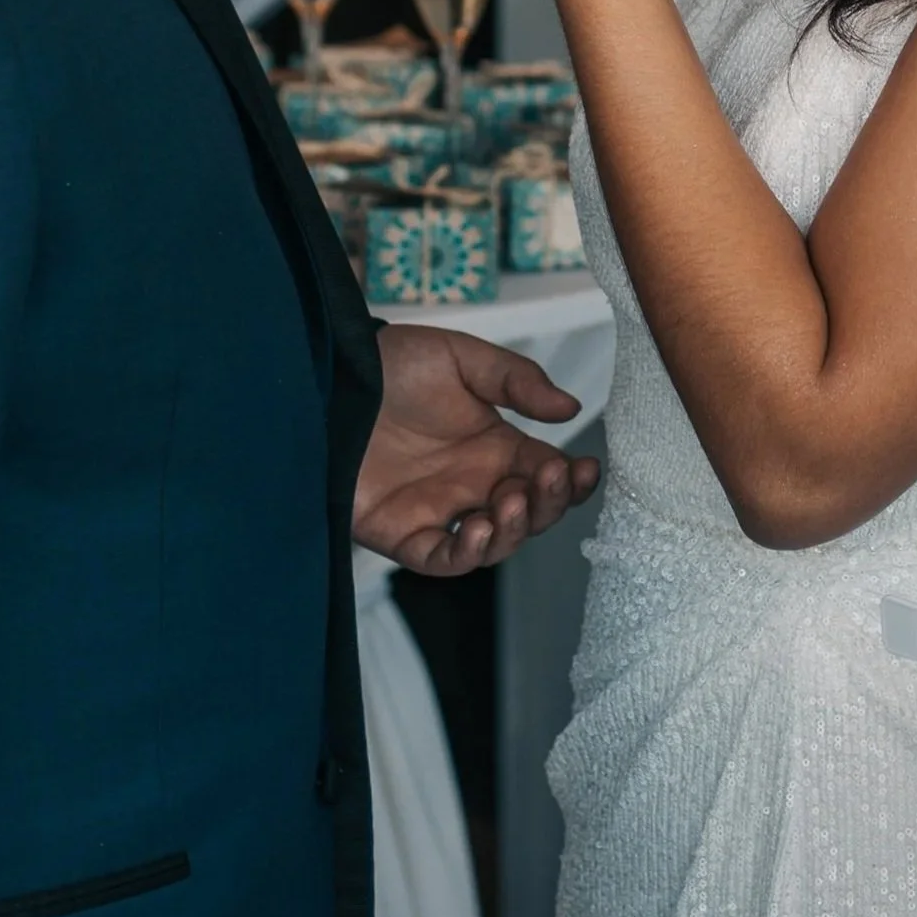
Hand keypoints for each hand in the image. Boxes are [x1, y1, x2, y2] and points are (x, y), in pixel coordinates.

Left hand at [356, 324, 599, 575]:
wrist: (330, 378)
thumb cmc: (394, 363)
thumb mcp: (462, 358)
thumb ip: (516, 381)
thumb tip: (571, 408)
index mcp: (496, 445)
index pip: (548, 473)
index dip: (573, 479)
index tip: (587, 468)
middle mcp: (474, 483)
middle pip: (530, 514)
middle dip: (549, 504)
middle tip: (545, 478)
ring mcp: (440, 510)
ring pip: (494, 543)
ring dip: (513, 531)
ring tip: (507, 502)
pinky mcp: (402, 532)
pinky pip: (441, 558)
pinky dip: (465, 555)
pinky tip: (475, 530)